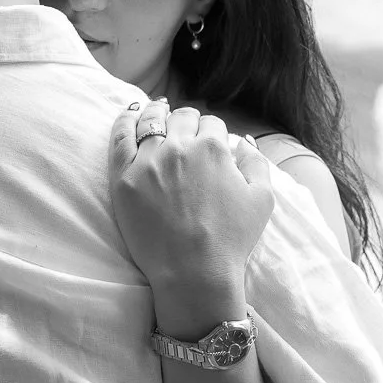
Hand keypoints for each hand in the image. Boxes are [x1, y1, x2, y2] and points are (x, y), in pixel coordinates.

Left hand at [110, 99, 274, 299]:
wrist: (193, 272)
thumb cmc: (231, 240)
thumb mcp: (262, 199)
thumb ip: (257, 163)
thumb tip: (244, 141)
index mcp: (214, 148)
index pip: (212, 123)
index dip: (212, 131)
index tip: (208, 140)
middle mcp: (180, 147)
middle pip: (182, 117)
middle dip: (186, 121)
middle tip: (184, 130)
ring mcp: (148, 161)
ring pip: (151, 120)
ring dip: (157, 112)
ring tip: (156, 110)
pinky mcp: (123, 177)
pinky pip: (120, 137)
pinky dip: (125, 120)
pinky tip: (130, 114)